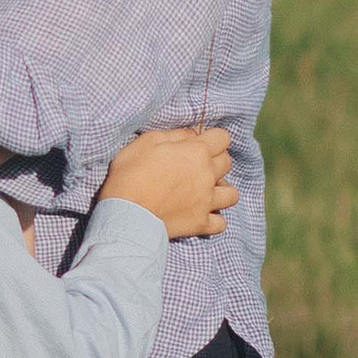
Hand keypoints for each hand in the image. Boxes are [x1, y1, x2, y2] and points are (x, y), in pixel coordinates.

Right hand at [101, 126, 236, 239]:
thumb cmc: (130, 174)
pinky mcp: (201, 223)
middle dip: (216, 160)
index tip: (201, 142)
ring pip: (232, 194)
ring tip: (207, 191)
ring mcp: (206, 201)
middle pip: (227, 162)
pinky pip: (221, 222)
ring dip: (222, 190)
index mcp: (196, 152)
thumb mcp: (145, 142)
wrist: (125, 213)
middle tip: (197, 164)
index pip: (222, 137)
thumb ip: (173, 135)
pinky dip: (214, 218)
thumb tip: (191, 134)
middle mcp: (207, 175)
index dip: (212, 138)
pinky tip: (203, 214)